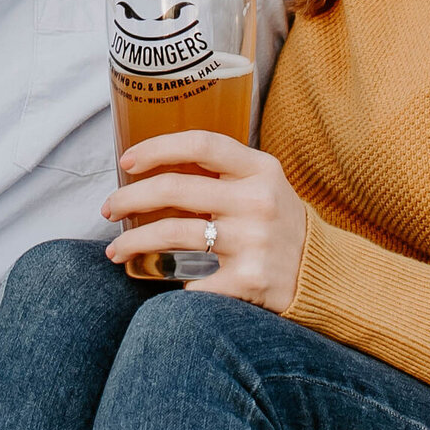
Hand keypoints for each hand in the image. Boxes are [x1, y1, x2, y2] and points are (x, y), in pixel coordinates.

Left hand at [107, 129, 306, 311]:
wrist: (321, 274)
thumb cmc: (278, 223)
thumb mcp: (263, 184)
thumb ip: (223, 171)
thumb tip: (155, 166)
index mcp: (260, 170)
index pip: (202, 144)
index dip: (157, 147)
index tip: (126, 161)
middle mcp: (257, 201)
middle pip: (175, 188)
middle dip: (129, 198)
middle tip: (108, 209)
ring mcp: (253, 241)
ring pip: (171, 233)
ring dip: (132, 241)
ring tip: (115, 250)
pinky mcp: (248, 279)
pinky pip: (191, 281)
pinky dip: (169, 284)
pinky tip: (158, 284)